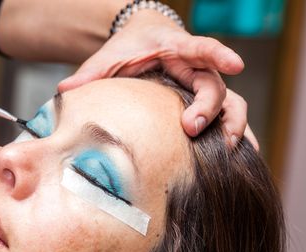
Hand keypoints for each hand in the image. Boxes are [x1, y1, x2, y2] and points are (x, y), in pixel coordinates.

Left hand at [58, 9, 250, 146]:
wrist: (143, 38)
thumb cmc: (129, 46)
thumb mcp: (109, 55)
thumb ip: (90, 72)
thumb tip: (64, 89)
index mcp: (176, 48)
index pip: (202, 48)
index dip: (219, 56)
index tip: (236, 65)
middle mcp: (194, 67)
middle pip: (215, 86)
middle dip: (210, 108)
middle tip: (192, 129)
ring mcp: (200, 86)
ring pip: (229, 103)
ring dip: (232, 125)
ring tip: (229, 149)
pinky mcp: (200, 102)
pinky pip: (223, 118)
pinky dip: (235, 135)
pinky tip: (242, 158)